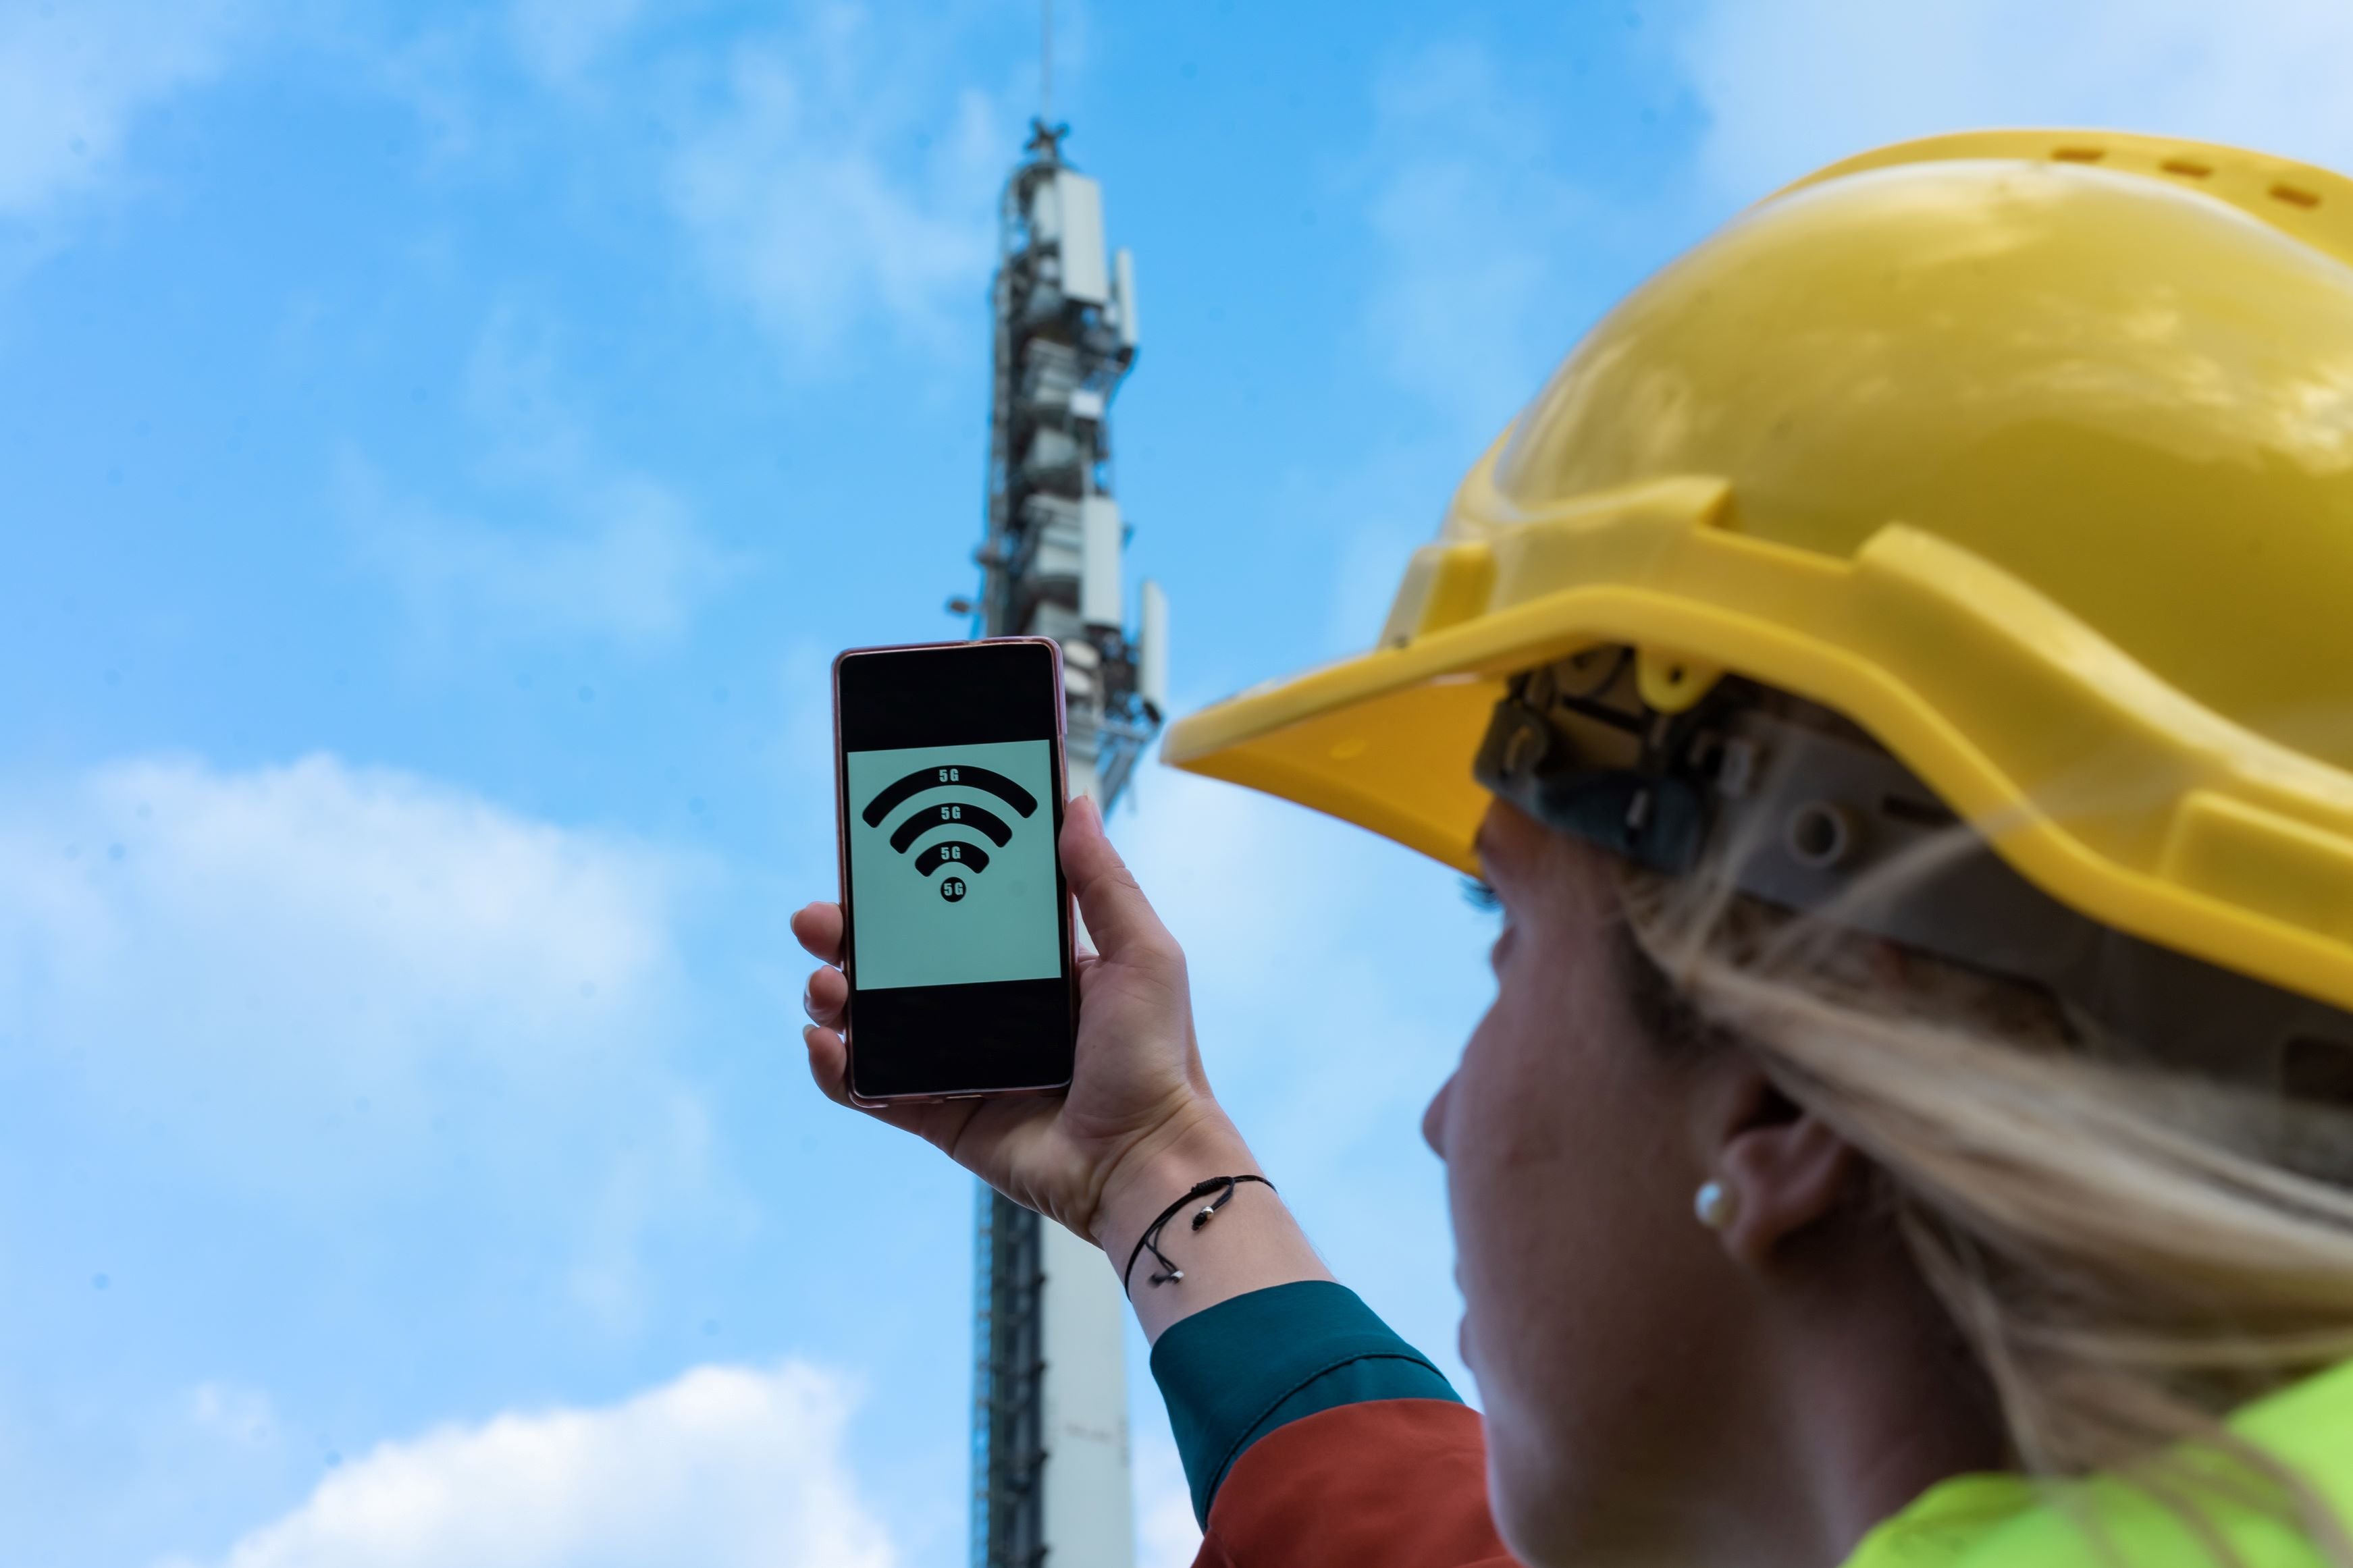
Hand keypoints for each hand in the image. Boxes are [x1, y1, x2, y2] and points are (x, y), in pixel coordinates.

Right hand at [793, 795, 1250, 1251]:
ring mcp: (959, 1063)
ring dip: (834, 997)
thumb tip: (1074, 804)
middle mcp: (989, 1008)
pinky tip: (825, 1046)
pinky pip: (872, 1090)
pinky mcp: (942, 1116)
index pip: (951, 913)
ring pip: (874, 1021)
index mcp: (1030, 965)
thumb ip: (1103, 882)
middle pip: (897, 962)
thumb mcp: (1142, 953)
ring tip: (826, 987)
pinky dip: (836, 1070)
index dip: (905, 889)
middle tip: (817, 921)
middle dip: (848, 937)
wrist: (1145, 1159)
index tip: (867, 859)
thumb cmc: (1157, 1058)